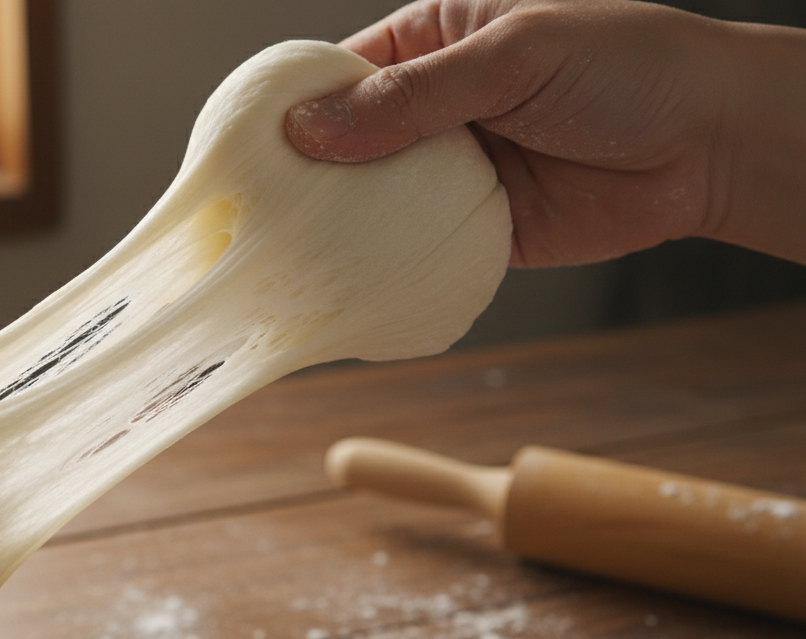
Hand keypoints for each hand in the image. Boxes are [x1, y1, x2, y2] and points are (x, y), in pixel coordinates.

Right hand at [286, 0, 805, 266]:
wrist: (713, 145)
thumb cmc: (628, 68)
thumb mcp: (513, 57)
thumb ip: (414, 96)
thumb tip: (313, 128)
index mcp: (436, 41)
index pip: (342, 72)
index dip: (292, 107)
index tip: (243, 146)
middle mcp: (435, 108)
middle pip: (346, 142)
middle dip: (304, 176)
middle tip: (253, 212)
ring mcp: (453, 171)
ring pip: (373, 201)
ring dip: (339, 225)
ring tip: (285, 252)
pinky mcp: (476, 230)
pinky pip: (415, 250)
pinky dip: (384, 265)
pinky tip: (347, 278)